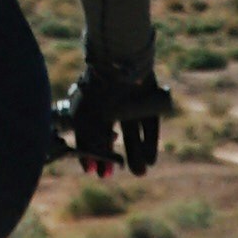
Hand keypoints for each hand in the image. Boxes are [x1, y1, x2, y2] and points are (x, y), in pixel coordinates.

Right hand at [55, 61, 171, 180]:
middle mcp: (111, 105)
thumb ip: (89, 142)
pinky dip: (150, 143)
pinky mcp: (150, 100)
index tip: (94, 172)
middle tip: (111, 176)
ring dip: (135, 153)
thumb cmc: (98, 89)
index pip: (91, 134)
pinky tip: (150, 160)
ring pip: (132, 133)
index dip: (92, 153)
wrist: (119, 61)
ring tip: (139, 173)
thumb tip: (91, 165)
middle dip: (112, 157)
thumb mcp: (87, 119)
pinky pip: (150, 125)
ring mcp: (131, 102)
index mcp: (91, 105)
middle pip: (111, 135)